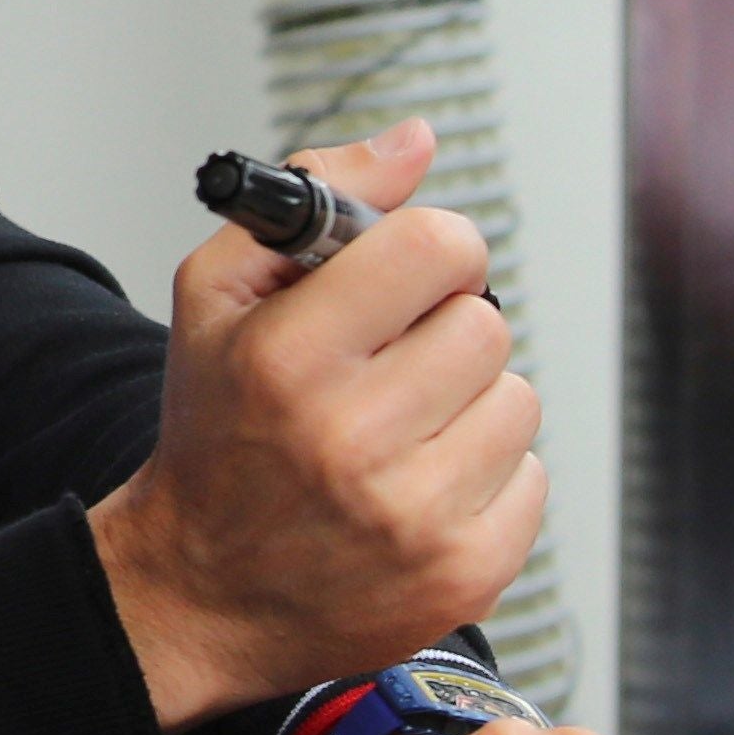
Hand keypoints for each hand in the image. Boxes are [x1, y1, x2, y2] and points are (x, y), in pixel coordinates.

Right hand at [90, 119, 541, 723]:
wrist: (200, 593)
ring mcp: (414, 517)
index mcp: (288, 358)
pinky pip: (533, 478)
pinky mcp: (463, 575)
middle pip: (486, 324)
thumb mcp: (218, 297)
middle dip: (443, 332)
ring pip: (518, 400)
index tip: (407, 277)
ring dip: (470, 405)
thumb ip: (317, 197)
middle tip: (389, 367)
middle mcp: (351, 440)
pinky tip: (421, 488)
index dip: (431, 250)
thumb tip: (417, 141)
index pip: (438, 247)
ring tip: (402, 433)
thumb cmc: (216, 434)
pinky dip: (487, 477)